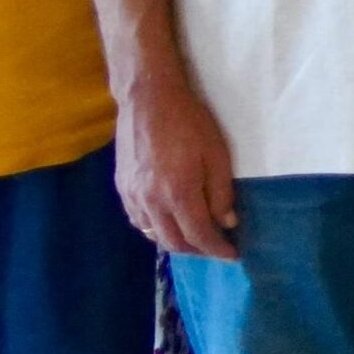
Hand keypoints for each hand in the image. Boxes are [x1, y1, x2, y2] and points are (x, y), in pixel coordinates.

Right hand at [114, 74, 239, 261]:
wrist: (148, 99)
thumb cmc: (189, 122)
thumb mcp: (218, 155)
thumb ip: (221, 193)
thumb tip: (227, 223)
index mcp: (178, 193)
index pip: (199, 236)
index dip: (217, 250)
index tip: (232, 255)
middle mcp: (151, 201)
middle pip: (174, 242)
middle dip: (198, 250)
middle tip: (216, 247)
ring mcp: (132, 196)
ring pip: (154, 235)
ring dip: (176, 242)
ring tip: (195, 237)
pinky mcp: (122, 187)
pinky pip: (138, 220)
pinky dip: (155, 229)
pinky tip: (168, 222)